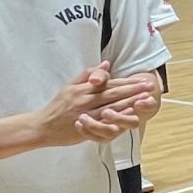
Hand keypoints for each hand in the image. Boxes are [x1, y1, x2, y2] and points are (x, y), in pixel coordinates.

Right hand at [32, 64, 158, 146]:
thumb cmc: (58, 105)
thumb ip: (88, 74)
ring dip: (130, 103)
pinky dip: (117, 119)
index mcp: (83, 89)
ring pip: (111, 107)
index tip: (142, 80)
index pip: (109, 83)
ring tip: (145, 101)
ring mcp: (85, 115)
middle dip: (133, 90)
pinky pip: (103, 123)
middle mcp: (85, 100)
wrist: (42, 126)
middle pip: (113, 94)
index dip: (127, 82)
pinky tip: (129, 117)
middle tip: (150, 88)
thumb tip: (106, 64)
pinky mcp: (85, 128)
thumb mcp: (70, 85)